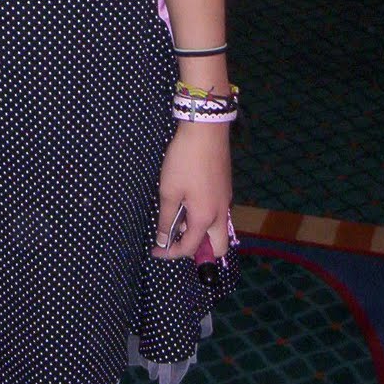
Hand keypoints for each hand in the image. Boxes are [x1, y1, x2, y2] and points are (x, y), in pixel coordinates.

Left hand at [151, 121, 231, 261]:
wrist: (206, 131)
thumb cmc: (184, 161)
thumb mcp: (169, 191)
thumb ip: (166, 219)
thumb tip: (163, 240)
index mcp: (205, 218)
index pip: (191, 248)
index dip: (172, 253)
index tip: (157, 250)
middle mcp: (220, 214)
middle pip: (217, 247)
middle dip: (199, 251)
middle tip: (178, 239)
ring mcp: (226, 200)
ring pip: (218, 230)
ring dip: (201, 232)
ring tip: (179, 215)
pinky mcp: (226, 189)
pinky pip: (218, 214)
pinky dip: (205, 217)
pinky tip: (189, 201)